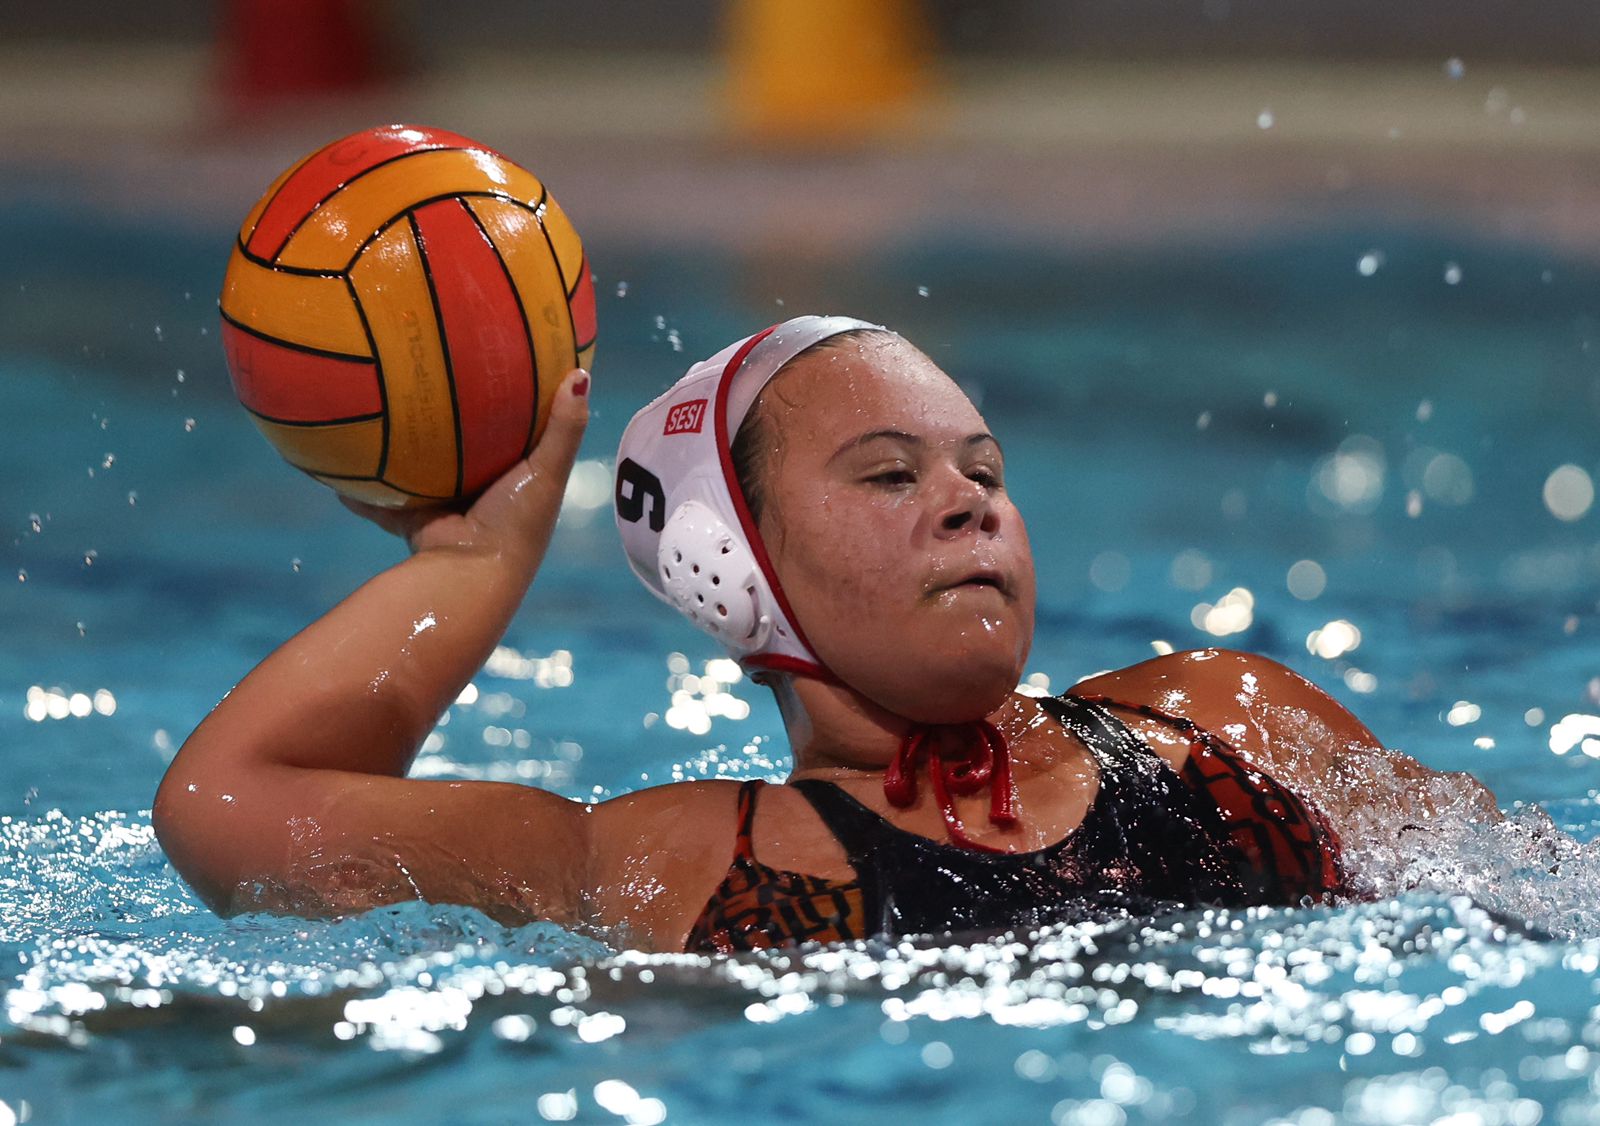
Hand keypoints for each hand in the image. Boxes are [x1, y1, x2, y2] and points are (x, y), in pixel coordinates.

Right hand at [340, 369, 590, 564]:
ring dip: (401, 449)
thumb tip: (579, 373)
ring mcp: (447, 503)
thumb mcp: (546, 471)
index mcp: (518, 475)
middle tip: (425, 372)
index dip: (510, 396)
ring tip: (376, 408)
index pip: (518, 426)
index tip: (495, 354)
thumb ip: (563, 428)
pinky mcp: (416, 518)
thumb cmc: (517, 524)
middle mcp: (483, 489)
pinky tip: (337, 464)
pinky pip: (384, 499)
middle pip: (463, 443)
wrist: (470, 575)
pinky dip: (363, 489)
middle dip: (446, 417)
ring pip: (420, 468)